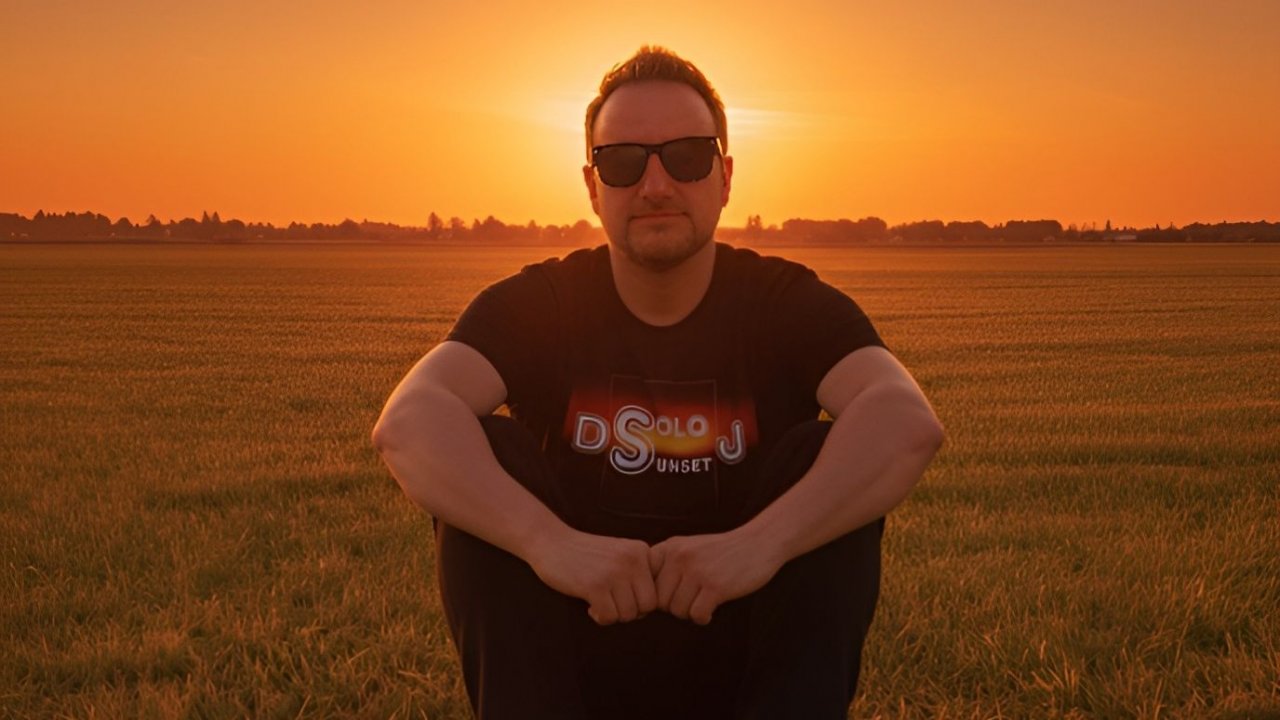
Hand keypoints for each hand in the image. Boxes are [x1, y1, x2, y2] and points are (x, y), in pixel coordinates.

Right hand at [526, 527, 657, 625]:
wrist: (551, 542)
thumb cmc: (586, 555)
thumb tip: (647, 612)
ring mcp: (614, 572)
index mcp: (642, 551)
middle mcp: (632, 560)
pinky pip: (609, 617)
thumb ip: (638, 575)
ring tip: (598, 602)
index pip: (657, 592)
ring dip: (612, 615)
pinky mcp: (595, 586)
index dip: (640, 601)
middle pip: (647, 606)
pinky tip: (589, 605)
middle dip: (629, 611)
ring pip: (628, 615)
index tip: (621, 595)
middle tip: (611, 603)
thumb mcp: (620, 555)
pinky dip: (599, 617)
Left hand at [648, 528, 783, 625]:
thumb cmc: (721, 551)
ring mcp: (697, 571)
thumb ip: (666, 564)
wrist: (758, 543)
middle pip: (659, 601)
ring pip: (677, 611)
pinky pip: (696, 615)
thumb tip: (645, 597)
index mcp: (670, 547)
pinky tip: (711, 609)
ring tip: (703, 602)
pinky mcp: (715, 586)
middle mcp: (680, 557)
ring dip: (690, 612)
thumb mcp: (688, 547)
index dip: (654, 596)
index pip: (645, 582)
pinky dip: (703, 618)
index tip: (670, 596)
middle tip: (691, 601)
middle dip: (674, 607)